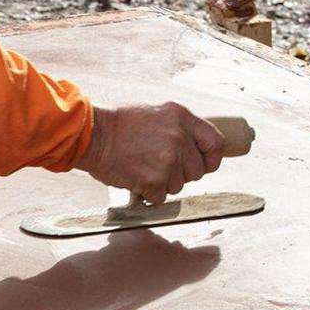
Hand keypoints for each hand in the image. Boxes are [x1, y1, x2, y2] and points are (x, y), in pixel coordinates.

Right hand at [74, 103, 225, 205]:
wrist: (93, 135)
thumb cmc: (117, 124)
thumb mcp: (155, 113)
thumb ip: (178, 128)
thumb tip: (193, 147)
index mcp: (181, 118)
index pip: (216, 143)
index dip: (212, 159)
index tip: (204, 164)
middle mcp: (179, 138)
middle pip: (197, 171)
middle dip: (181, 174)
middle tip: (159, 165)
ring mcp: (168, 160)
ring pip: (178, 186)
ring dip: (162, 183)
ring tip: (142, 166)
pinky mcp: (154, 179)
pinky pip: (161, 197)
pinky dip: (148, 193)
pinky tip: (135, 176)